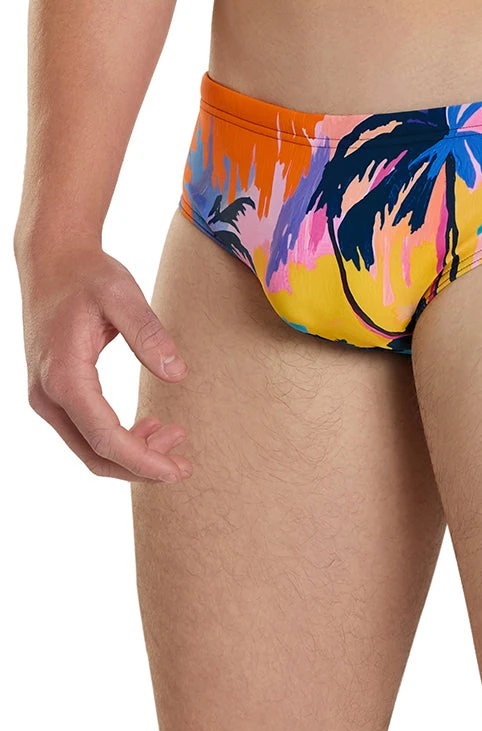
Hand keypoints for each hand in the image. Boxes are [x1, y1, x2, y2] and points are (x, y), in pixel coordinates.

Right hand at [19, 242, 192, 481]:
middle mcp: (48, 394)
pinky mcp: (53, 394)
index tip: (178, 470)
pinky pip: (84, 432)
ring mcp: (46, 397)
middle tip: (185, 464)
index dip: (144, 461)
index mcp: (65, 376)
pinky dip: (118, 440)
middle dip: (142, 466)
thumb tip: (177, 373)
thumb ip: (149, 334)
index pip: (105, 438)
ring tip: (175, 436)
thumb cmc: (87, 275)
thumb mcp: (123, 295)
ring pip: (89, 448)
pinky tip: (150, 426)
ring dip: (132, 454)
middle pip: (95, 454)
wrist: (51, 261)